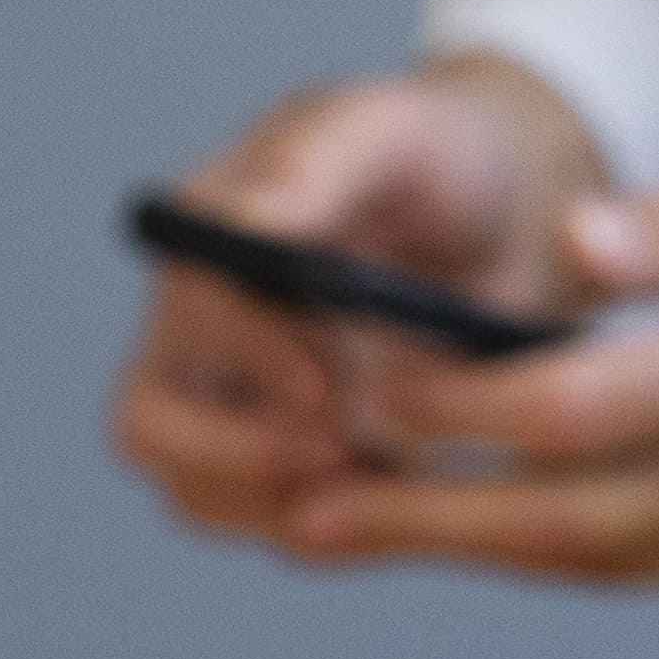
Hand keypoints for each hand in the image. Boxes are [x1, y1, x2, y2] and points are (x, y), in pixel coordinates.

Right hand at [110, 55, 614, 549]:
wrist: (510, 220)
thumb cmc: (443, 159)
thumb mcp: (394, 130)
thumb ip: (319, 159)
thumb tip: (248, 221)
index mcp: (207, 234)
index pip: (186, 313)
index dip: (249, 357)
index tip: (330, 387)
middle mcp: (195, 329)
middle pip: (148, 426)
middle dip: (237, 455)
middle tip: (346, 452)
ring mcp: (229, 407)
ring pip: (196, 496)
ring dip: (285, 501)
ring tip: (390, 469)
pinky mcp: (280, 465)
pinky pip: (271, 528)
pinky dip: (333, 528)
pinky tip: (404, 485)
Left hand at [285, 159, 658, 617]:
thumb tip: (566, 245)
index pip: (581, 411)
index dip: (465, 414)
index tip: (376, 395)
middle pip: (566, 524)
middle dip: (424, 527)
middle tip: (304, 521)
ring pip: (612, 565)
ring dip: (488, 551)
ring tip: (370, 530)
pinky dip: (610, 543)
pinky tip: (539, 509)